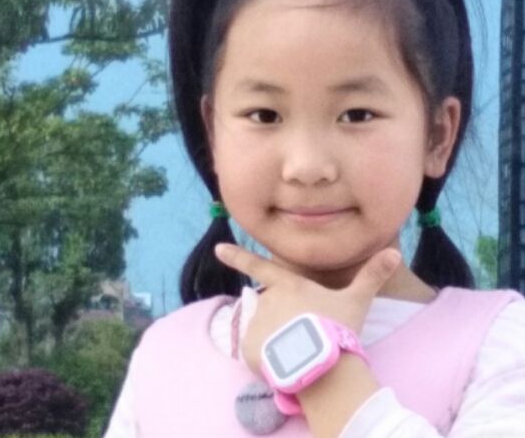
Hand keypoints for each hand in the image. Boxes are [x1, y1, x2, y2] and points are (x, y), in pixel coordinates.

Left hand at [214, 243, 400, 375]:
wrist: (326, 364)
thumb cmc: (339, 326)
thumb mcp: (357, 300)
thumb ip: (372, 275)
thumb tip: (395, 252)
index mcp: (288, 285)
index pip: (259, 267)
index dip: (237, 257)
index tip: (217, 248)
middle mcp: (267, 300)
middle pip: (271, 308)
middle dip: (284, 321)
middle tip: (306, 334)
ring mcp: (255, 324)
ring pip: (264, 332)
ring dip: (277, 339)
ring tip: (299, 350)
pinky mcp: (249, 349)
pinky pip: (257, 354)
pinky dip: (268, 359)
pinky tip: (286, 362)